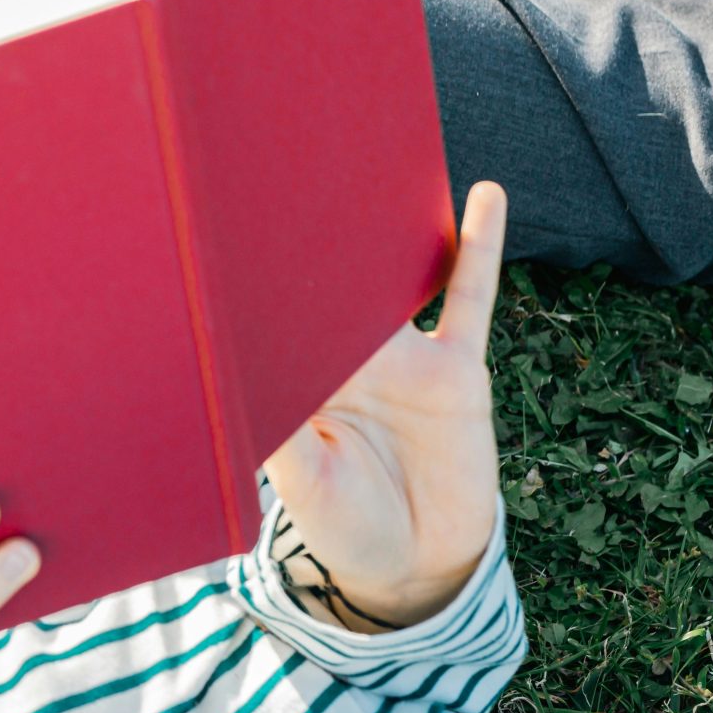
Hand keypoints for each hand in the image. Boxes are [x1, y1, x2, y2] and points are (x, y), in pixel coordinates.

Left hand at [262, 182, 507, 630]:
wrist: (417, 568)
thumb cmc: (342, 526)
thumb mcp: (303, 480)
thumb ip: (279, 430)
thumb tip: (238, 377)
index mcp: (297, 373)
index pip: (272, 304)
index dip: (253, 261)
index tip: (226, 203)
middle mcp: (347, 354)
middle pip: (327, 274)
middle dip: (307, 221)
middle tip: (283, 144)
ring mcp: (404, 356)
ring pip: (394, 271)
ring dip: (382, 217)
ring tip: (366, 144)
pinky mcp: (457, 369)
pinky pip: (470, 298)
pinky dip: (478, 248)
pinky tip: (485, 196)